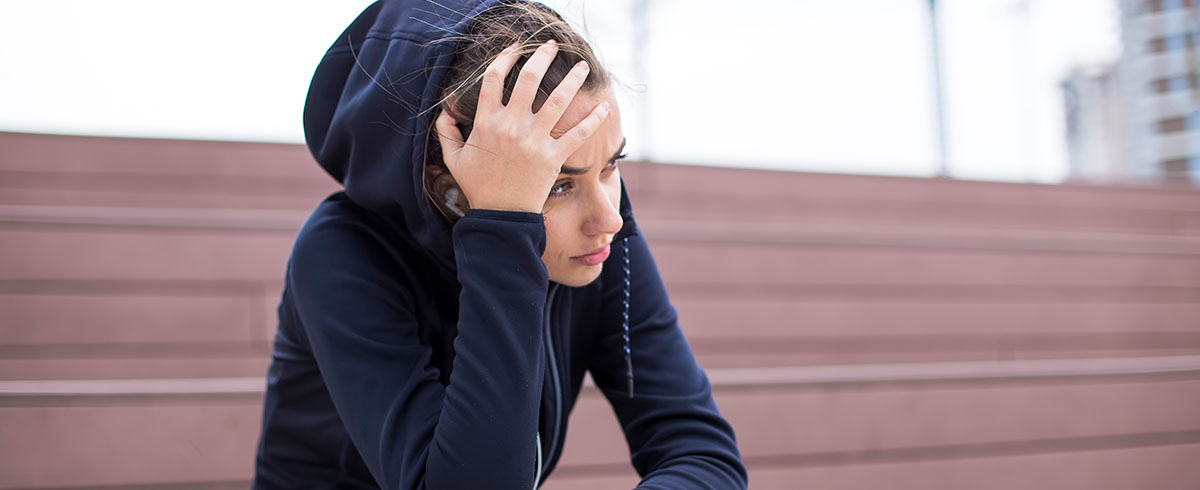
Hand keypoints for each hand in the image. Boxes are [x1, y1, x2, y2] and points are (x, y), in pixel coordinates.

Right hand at [435, 40, 610, 213]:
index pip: (494, 78)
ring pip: (557, 99)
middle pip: (529, 78)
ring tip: (582, 66)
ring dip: (572, 79)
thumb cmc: (478, 188)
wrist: (500, 217)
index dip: (506, 57)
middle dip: (542, 56)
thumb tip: (444, 113)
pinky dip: (593, 119)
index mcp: (486, 122)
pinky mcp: (552, 157)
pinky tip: (604, 106)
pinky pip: (577, 134)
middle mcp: (511, 125)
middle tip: (552, 46)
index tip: (516, 47)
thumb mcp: (454, 159)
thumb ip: (446, 133)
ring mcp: (533, 140)